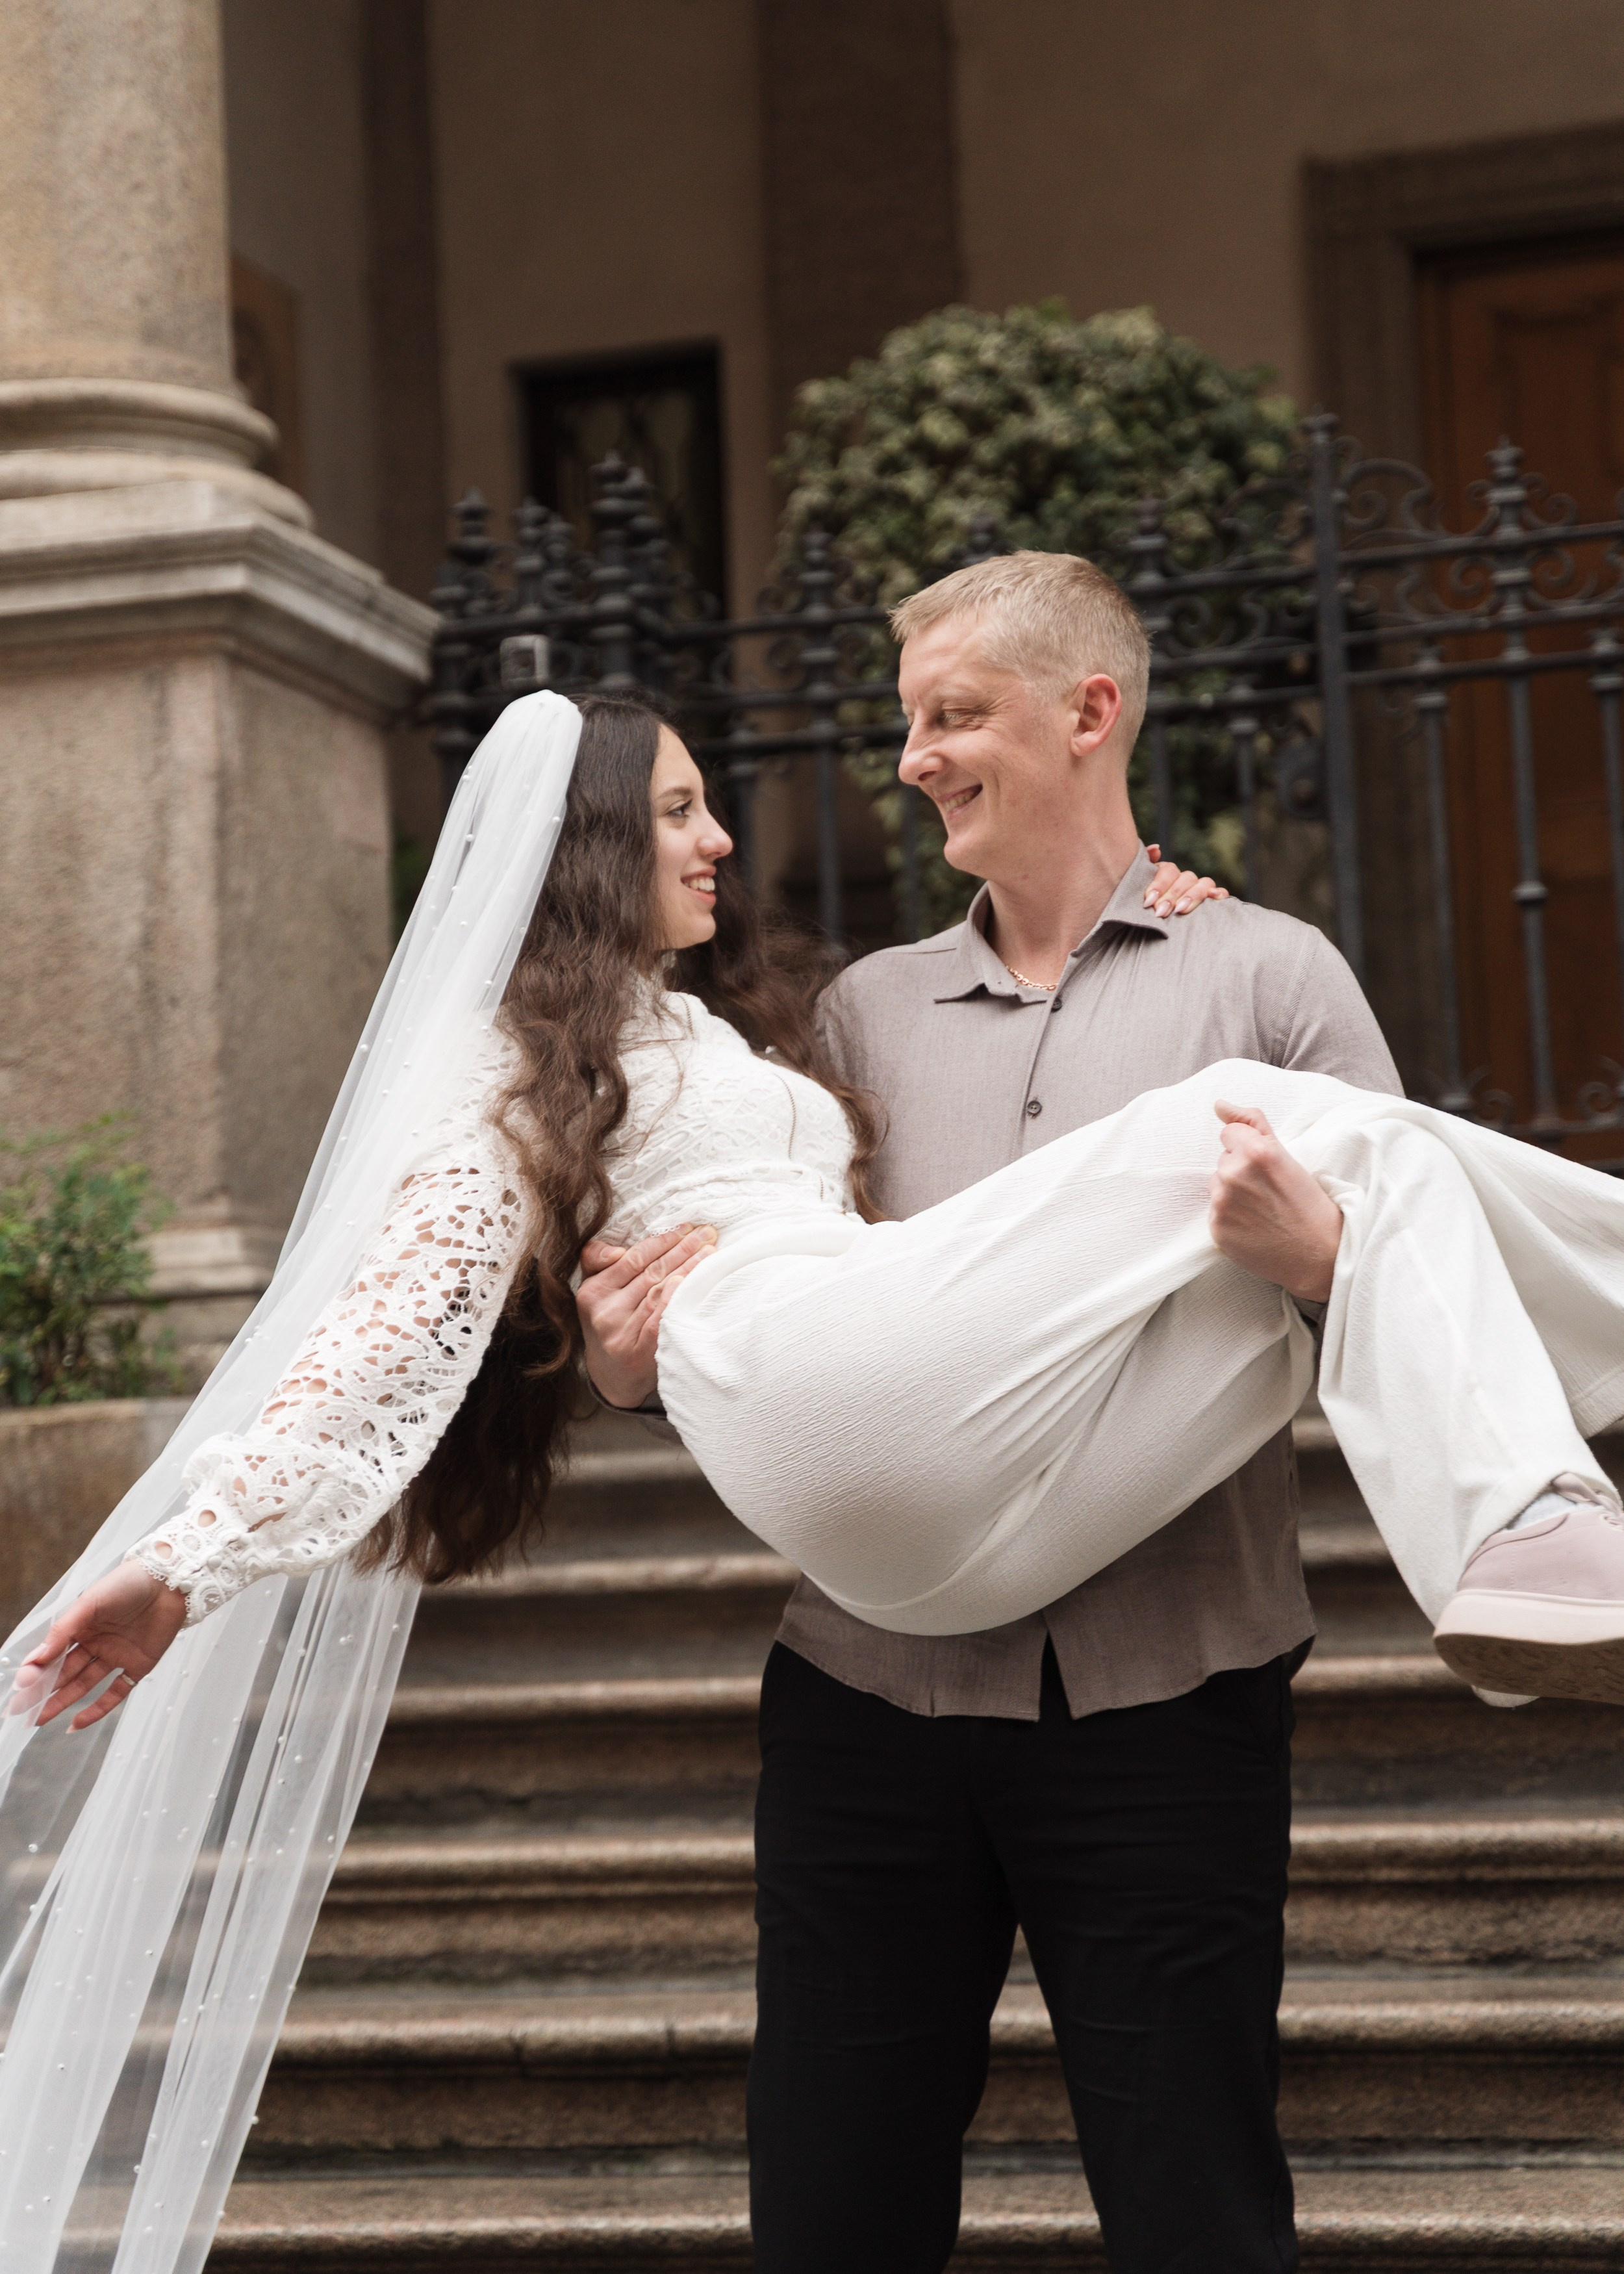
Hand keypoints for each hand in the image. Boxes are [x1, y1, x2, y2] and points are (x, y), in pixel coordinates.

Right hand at [11, 1559, 187, 1730]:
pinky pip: (116, 1692)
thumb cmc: (127, 1583)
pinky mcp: (138, 1665)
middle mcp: (96, 1642)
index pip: (53, 1653)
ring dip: (62, 1702)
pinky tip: (75, 1724)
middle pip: (64, 1672)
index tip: (20, 1687)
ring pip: (84, 1684)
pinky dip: (97, 1709)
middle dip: (42, 1692)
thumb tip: (35, 1659)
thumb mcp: (89, 1603)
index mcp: (81, 1625)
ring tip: (39, 1720)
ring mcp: (116, 1655)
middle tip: (19, 1712)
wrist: (170, 1581)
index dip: (36, 1670)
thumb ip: (63, 1630)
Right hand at [576, 1223, 718, 1408]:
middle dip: (682, 1248)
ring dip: (688, 1269)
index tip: (686, 1227)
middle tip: (707, 1233)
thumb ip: (598, 1261)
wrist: (611, 1377)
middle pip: (651, 1272)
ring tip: (709, 1252)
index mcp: (592, 1292)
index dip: (662, 1240)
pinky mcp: (638, 1353)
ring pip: (660, 1292)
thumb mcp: (595, 1291)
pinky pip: (661, 1319)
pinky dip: (675, 1299)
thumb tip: (617, 1250)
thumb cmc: (610, 1323)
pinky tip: (690, 1284)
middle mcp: (604, 1312)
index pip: (633, 1258)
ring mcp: (621, 1334)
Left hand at [1143, 847, 1230, 919]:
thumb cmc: (1143, 911)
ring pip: (1203, 883)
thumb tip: (1156, 849)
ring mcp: (1199, 890)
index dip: (1159, 885)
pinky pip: (1221, 893)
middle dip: (1172, 895)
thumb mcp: (1136, 891)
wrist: (1147, 933)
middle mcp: (1184, 880)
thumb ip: (1141, 870)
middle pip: (1185, 878)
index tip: (1148, 901)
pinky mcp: (1212, 902)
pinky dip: (1220, 893)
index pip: (1168, 870)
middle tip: (1160, 912)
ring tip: (1179, 910)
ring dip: (1193, 895)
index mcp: (1166, 875)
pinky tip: (1214, 896)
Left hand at [1208, 1101, 1342, 1303]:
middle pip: (1223, 1159)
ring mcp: (1222, 1203)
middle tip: (1269, 1192)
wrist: (1318, 1254)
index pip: (1229, 1133)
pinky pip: (1215, 1211)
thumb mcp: (1288, 1155)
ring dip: (1232, 1193)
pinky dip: (1229, 1217)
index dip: (1249, 1148)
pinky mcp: (1216, 1228)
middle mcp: (1235, 1174)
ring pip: (1217, 1184)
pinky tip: (1253, 1225)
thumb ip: (1251, 1122)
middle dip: (1240, 1171)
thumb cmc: (1308, 1202)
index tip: (1267, 1167)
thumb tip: (1219, 1104)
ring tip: (1262, 1209)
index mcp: (1257, 1151)